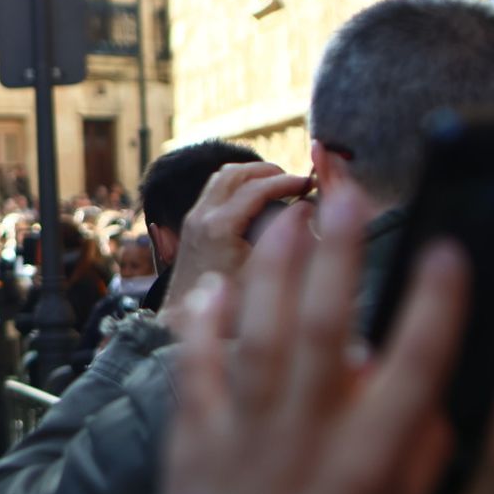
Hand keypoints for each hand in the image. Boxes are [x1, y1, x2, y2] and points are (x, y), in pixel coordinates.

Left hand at [161, 162, 309, 321]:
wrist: (182, 321)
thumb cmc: (225, 309)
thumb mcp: (263, 275)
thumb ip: (285, 240)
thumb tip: (305, 208)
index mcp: (220, 227)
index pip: (257, 188)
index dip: (288, 181)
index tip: (312, 182)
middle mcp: (201, 216)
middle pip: (236, 173)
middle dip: (268, 172)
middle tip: (296, 181)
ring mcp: (192, 218)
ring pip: (222, 178)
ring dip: (251, 175)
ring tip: (279, 186)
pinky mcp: (191, 224)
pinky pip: (215, 190)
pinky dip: (238, 186)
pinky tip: (258, 200)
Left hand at [164, 187, 493, 493]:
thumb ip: (421, 441)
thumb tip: (436, 374)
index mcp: (374, 460)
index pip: (416, 370)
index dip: (435, 307)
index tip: (449, 250)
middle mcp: (309, 439)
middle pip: (324, 332)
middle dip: (336, 257)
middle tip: (346, 196)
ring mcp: (247, 433)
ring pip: (257, 338)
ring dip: (269, 271)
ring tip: (285, 219)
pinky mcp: (196, 436)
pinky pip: (196, 368)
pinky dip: (204, 325)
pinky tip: (218, 286)